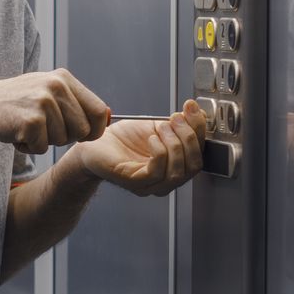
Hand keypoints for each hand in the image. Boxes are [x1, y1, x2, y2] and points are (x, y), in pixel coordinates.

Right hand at [0, 69, 109, 153]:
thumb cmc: (14, 104)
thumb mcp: (46, 91)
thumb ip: (74, 102)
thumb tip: (107, 119)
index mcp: (64, 78)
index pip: (100, 111)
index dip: (94, 130)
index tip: (79, 134)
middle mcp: (56, 87)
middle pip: (84, 130)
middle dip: (66, 137)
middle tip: (43, 129)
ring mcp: (43, 103)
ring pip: (63, 141)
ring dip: (44, 142)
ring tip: (26, 128)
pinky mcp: (31, 121)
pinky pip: (42, 148)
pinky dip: (29, 148)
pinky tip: (16, 134)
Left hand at [75, 100, 206, 195]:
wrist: (93, 144)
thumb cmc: (122, 139)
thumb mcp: (156, 127)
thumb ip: (177, 124)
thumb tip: (196, 112)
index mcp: (174, 168)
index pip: (199, 155)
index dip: (199, 131)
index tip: (192, 108)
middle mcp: (165, 181)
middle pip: (194, 166)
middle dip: (190, 138)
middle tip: (177, 118)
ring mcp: (150, 185)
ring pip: (178, 171)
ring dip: (175, 144)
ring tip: (162, 126)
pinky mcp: (134, 182)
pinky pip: (156, 171)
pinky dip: (160, 152)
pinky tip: (152, 138)